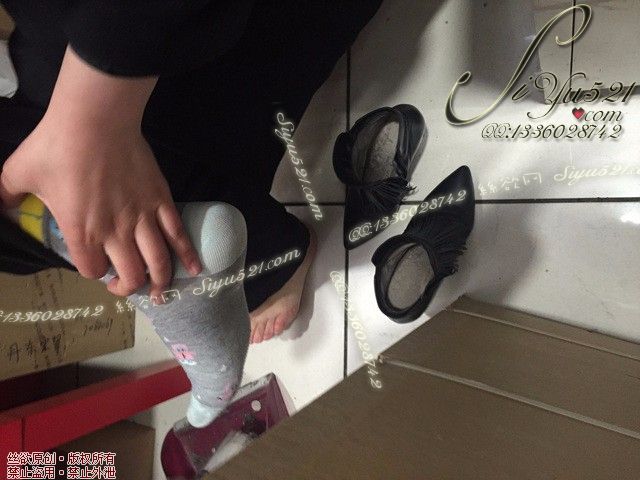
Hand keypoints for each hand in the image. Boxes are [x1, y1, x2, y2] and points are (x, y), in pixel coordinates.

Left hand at [0, 45, 201, 297]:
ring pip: (158, 262)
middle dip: (128, 287)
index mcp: (81, 232)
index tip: (93, 265)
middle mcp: (116, 233)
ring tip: (161, 290)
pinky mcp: (161, 201)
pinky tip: (195, 269)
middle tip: (124, 284)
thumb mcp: (18, 173)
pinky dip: (188, 255)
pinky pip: (177, 234)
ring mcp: (143, 218)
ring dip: (161, 281)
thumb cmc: (57, 146)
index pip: (92, 270)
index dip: (93, 273)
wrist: (96, 119)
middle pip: (131, 275)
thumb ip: (6, 196)